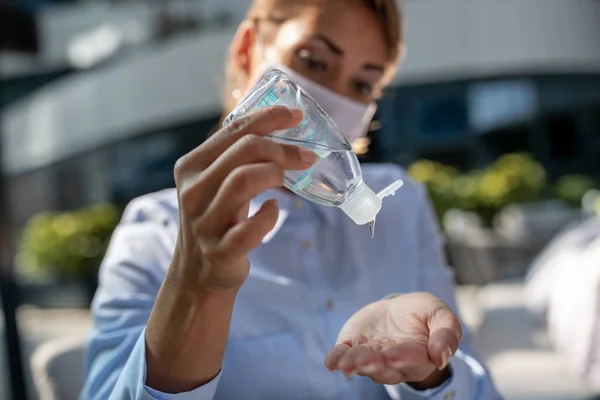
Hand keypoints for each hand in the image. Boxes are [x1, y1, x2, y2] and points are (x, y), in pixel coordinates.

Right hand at [171, 106, 316, 292]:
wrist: (197, 274)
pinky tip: (272, 210)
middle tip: (306, 155)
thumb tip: (281, 125)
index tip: (295, 115)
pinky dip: (268, 216)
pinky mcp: (219, 251)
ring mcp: (204, 223)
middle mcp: (192, 191)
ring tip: (288, 179)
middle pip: (243, 150)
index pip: (232, 129)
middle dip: (281, 147)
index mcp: (190, 167)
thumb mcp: (215, 183)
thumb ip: (235, 156)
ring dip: (275, 174)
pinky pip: (250, 228)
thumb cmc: (216, 219)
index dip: (268, 117)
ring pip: (243, 181)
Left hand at [324, 292, 461, 387]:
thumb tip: (440, 358)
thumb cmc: (422, 314)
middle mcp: (393, 363)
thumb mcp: (440, 314)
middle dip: (374, 363)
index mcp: (419, 356)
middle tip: (366, 360)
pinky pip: (343, 356)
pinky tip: (331, 363)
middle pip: (384, 367)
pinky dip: (336, 360)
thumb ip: (446, 334)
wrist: (397, 309)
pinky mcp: (352, 347)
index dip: (402, 358)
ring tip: (347, 364)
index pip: (411, 360)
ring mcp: (371, 356)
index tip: (393, 354)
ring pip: (363, 364)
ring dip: (354, 364)